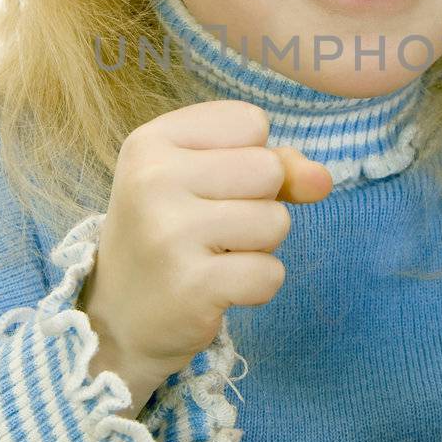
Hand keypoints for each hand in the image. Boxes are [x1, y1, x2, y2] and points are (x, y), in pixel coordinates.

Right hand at [80, 100, 332, 393]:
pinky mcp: (192, 286)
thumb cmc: (172, 235)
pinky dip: (257, 286)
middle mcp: (153, 179)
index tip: (205, 187)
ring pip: (276, 221)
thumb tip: (323, 180)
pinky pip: (271, 273)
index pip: (250, 122)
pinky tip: (217, 289)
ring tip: (213, 257)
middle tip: (211, 228)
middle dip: (259, 202)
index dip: (247, 157)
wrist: (118, 319)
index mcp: (151, 141)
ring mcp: (169, 233)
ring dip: (259, 246)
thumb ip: (272, 164)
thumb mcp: (207, 182)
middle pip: (268, 169)